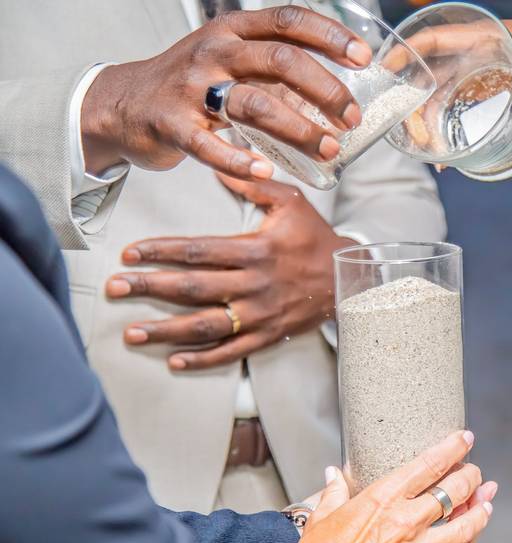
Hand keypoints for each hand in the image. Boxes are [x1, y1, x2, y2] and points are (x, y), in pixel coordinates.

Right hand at [81, 6, 373, 179]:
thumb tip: (337, 92)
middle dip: (325, 89)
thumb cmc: (193, 84)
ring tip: (329, 150)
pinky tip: (266, 171)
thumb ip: (276, 69)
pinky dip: (239, 162)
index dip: (330, 36)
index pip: (289, 20)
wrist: (123, 104)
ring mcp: (191, 87)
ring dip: (299, 129)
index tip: (364, 58)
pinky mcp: (172, 125)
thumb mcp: (232, 60)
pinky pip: (209, 146)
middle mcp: (214, 51)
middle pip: (281, 61)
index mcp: (234, 30)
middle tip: (351, 118)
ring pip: (254, 103)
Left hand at [106, 174, 355, 369]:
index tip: (130, 253)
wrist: (348, 278)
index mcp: (256, 250)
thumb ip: (254, 185)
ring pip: (206, 325)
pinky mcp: (268, 335)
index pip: (198, 251)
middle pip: (192, 288)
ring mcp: (261, 314)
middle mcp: (254, 284)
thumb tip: (221, 164)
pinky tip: (175, 361)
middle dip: (149, 288)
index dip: (161, 251)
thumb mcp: (291, 202)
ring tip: (132, 332)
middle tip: (115, 288)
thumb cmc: (316, 238)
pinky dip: (203, 360)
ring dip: (166, 331)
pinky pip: (232, 351)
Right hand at [303, 465, 497, 535]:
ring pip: (464, 527)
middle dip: (472, 478)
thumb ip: (335, 492)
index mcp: (385, 497)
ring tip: (486, 506)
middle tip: (477, 474)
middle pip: (456, 491)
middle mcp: (407, 520)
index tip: (466, 439)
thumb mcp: (323, 515)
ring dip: (480, 514)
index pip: (431, 464)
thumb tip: (334, 475)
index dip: (454, 448)